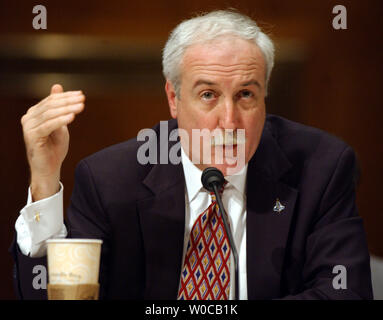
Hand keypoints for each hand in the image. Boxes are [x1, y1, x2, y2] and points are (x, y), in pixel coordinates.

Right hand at [21, 84, 84, 200]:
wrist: (49, 168)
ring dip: (67, 109)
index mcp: (34, 113)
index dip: (66, 96)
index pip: (51, 100)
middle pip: (51, 105)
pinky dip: (61, 120)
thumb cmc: (54, 147)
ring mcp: (28, 127)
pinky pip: (48, 125)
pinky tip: (72, 117)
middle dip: (68, 101)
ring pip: (50, 114)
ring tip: (81, 107)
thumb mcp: (60, 124)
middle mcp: (28, 118)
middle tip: (82, 99)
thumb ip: (59, 108)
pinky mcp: (32, 136)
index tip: (81, 95)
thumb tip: (57, 86)